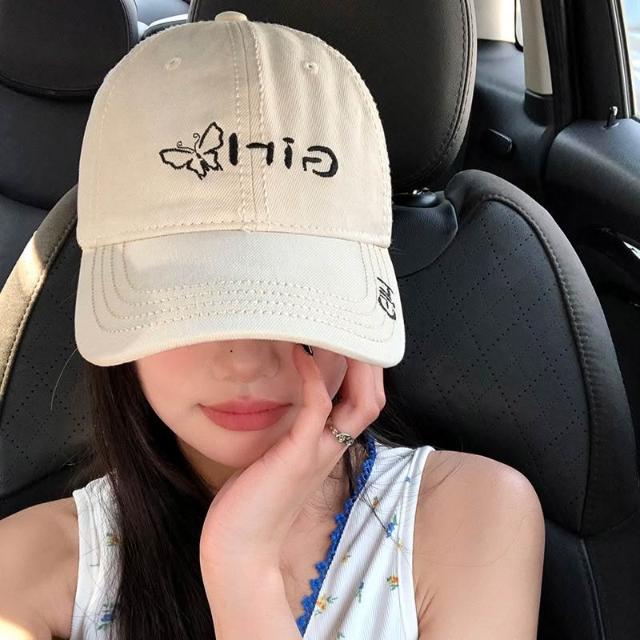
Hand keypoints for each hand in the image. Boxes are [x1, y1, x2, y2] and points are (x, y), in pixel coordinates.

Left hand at [199, 343, 385, 572]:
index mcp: (328, 447)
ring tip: (339, 329)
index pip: (364, 403)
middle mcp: (331, 447)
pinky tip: (300, 354)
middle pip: (373, 399)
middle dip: (370, 360)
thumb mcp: (277, 458)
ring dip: (355, 363)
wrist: (239, 548)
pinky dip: (313, 377)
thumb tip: (281, 406)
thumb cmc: (253, 501)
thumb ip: (289, 434)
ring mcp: (318, 451)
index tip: (351, 339)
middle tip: (353, 327)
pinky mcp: (296, 455)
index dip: (364, 371)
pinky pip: (316, 408)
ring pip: (360, 402)